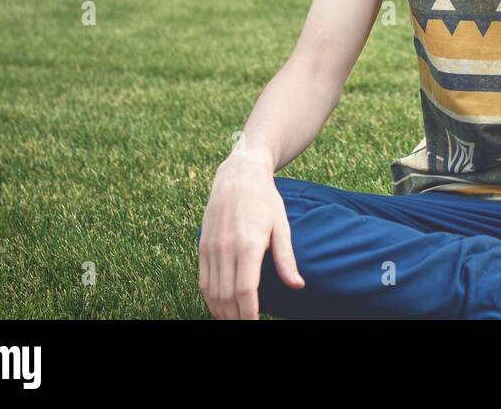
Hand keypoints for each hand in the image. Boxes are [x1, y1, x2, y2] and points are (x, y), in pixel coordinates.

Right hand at [198, 151, 304, 318]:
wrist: (239, 175)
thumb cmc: (265, 200)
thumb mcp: (281, 226)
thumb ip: (286, 259)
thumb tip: (298, 285)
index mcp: (248, 244)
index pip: (246, 290)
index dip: (250, 312)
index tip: (256, 324)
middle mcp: (226, 248)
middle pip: (226, 296)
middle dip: (235, 317)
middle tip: (246, 325)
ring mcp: (211, 247)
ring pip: (212, 291)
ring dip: (221, 311)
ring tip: (234, 320)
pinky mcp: (202, 245)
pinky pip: (202, 280)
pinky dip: (209, 298)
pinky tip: (219, 307)